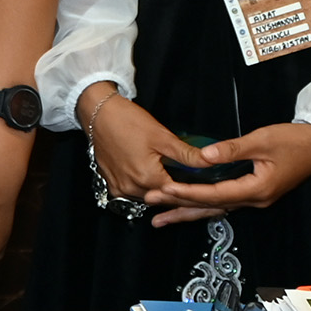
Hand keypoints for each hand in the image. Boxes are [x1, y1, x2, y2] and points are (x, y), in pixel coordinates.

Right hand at [83, 89, 190, 207]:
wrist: (99, 113)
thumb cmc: (128, 121)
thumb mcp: (162, 137)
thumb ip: (187, 154)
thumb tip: (210, 160)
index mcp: (147, 178)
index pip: (177, 194)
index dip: (191, 191)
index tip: (201, 187)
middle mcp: (132, 188)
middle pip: (161, 197)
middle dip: (175, 191)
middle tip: (186, 179)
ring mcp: (119, 188)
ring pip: (146, 197)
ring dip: (158, 190)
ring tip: (168, 176)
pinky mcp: (111, 184)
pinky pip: (131, 193)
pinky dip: (142, 187)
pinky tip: (148, 175)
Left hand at [141, 121, 310, 222]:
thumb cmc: (294, 141)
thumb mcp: (262, 140)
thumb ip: (231, 149)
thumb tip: (203, 157)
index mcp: (256, 190)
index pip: (214, 194)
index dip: (187, 192)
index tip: (163, 190)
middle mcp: (254, 200)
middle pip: (210, 208)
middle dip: (179, 207)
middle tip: (150, 205)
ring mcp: (255, 199)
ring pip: (215, 209)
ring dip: (187, 212)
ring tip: (160, 217)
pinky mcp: (255, 193)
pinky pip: (223, 203)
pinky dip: (203, 204)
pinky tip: (187, 206)